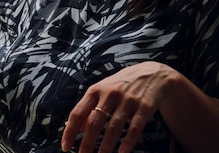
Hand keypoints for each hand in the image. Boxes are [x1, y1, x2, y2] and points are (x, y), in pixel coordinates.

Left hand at [61, 62, 176, 152]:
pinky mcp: (144, 107)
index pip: (78, 113)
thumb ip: (87, 109)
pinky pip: (135, 128)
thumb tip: (70, 127)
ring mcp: (128, 100)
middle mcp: (110, 94)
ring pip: (113, 128)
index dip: (69, 131)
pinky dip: (128, 142)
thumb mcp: (101, 91)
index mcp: (95, 91)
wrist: (153, 74)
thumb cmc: (121, 85)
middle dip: (86, 143)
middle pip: (94, 123)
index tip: (65, 147)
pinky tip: (122, 152)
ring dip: (106, 147)